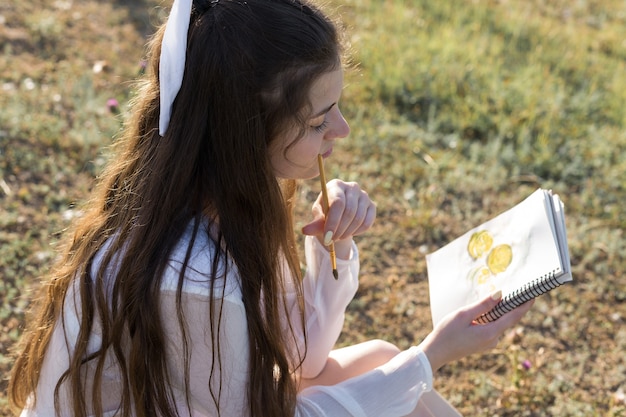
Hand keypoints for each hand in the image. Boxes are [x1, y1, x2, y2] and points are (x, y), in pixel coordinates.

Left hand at [301, 179, 375, 257]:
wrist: (339, 214)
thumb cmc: (325, 213)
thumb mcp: (318, 217)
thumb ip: (314, 223)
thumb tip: (305, 231)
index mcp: (335, 185)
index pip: (338, 203)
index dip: (333, 222)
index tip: (328, 238)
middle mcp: (352, 187)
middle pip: (349, 211)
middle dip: (340, 230)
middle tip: (332, 240)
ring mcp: (364, 195)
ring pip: (358, 218)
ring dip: (347, 232)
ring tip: (338, 237)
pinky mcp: (372, 205)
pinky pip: (367, 222)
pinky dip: (357, 232)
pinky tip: (349, 232)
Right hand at [418, 291, 533, 371]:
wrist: (436, 352)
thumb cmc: (447, 332)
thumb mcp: (463, 315)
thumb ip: (483, 305)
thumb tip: (500, 294)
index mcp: (490, 332)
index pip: (514, 317)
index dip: (524, 305)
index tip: (533, 295)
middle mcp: (493, 340)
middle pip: (508, 320)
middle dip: (512, 306)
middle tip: (518, 291)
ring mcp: (488, 343)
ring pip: (499, 323)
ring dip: (499, 311)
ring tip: (498, 297)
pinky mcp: (483, 343)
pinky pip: (492, 328)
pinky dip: (491, 318)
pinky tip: (483, 311)